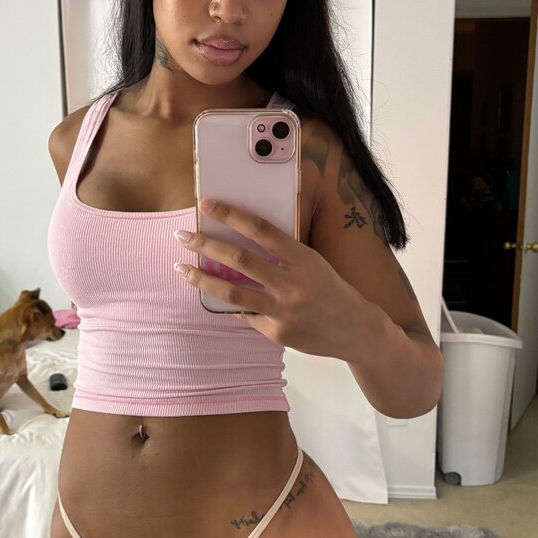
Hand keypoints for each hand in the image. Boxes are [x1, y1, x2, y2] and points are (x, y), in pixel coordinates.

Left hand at [172, 198, 367, 357]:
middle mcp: (292, 284)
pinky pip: (245, 316)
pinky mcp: (277, 333)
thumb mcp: (313, 263)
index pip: (261, 230)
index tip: (207, 204)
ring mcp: (283, 311)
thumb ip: (282, 253)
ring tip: (182, 269)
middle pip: (239, 260)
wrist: (356, 330)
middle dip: (205, 244)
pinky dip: (230, 306)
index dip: (231, 215)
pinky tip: (216, 298)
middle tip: (182, 236)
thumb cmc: (330, 290)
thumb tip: (241, 239)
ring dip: (201, 279)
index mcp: (303, 258)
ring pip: (231, 293)